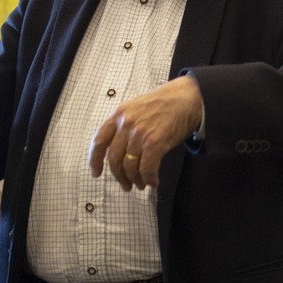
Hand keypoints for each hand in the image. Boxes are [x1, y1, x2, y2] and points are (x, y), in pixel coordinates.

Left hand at [88, 76, 202, 191]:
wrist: (188, 98)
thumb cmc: (166, 102)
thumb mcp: (137, 107)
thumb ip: (125, 125)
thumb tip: (121, 150)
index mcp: (119, 114)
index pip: (99, 142)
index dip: (95, 161)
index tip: (96, 172)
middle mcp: (126, 124)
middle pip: (114, 159)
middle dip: (119, 176)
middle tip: (125, 185)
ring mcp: (140, 134)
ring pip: (130, 166)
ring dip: (135, 180)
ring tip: (142, 184)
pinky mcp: (155, 142)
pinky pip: (147, 168)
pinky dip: (149, 179)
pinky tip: (153, 182)